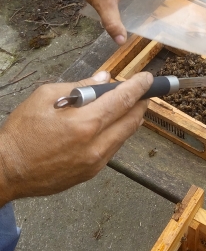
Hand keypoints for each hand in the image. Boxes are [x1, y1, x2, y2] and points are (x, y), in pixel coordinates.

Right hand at [0, 70, 152, 205]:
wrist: (9, 170)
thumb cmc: (22, 132)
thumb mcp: (45, 97)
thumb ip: (79, 86)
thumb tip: (103, 78)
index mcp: (85, 123)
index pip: (123, 100)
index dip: (139, 87)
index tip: (148, 79)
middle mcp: (96, 145)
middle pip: (132, 120)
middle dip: (140, 102)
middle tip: (143, 91)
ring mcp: (96, 162)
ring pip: (125, 135)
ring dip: (130, 118)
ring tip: (127, 105)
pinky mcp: (92, 172)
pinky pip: (113, 148)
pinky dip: (116, 133)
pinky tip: (110, 124)